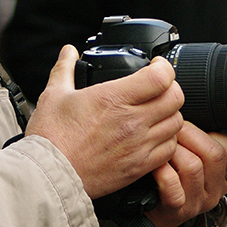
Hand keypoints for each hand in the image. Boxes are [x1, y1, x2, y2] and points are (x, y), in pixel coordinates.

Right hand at [26, 45, 183, 198]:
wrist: (50, 175)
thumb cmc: (51, 138)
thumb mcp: (54, 94)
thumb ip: (65, 68)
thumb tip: (69, 51)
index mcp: (113, 99)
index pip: (160, 77)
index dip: (164, 67)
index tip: (156, 66)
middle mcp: (131, 121)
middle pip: (175, 98)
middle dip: (170, 88)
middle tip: (159, 87)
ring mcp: (138, 146)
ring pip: (177, 124)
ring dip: (170, 114)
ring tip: (156, 112)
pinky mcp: (139, 167)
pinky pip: (170, 150)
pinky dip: (167, 140)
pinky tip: (153, 136)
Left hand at [143, 126, 226, 226]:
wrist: (145, 216)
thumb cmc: (166, 178)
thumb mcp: (190, 157)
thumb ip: (196, 138)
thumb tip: (183, 105)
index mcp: (224, 175)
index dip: (215, 132)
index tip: (194, 129)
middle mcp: (216, 189)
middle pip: (215, 153)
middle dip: (189, 134)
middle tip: (171, 130)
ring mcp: (198, 201)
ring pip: (193, 166)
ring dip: (173, 150)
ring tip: (161, 145)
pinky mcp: (177, 209)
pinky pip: (172, 183)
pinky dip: (161, 169)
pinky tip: (153, 166)